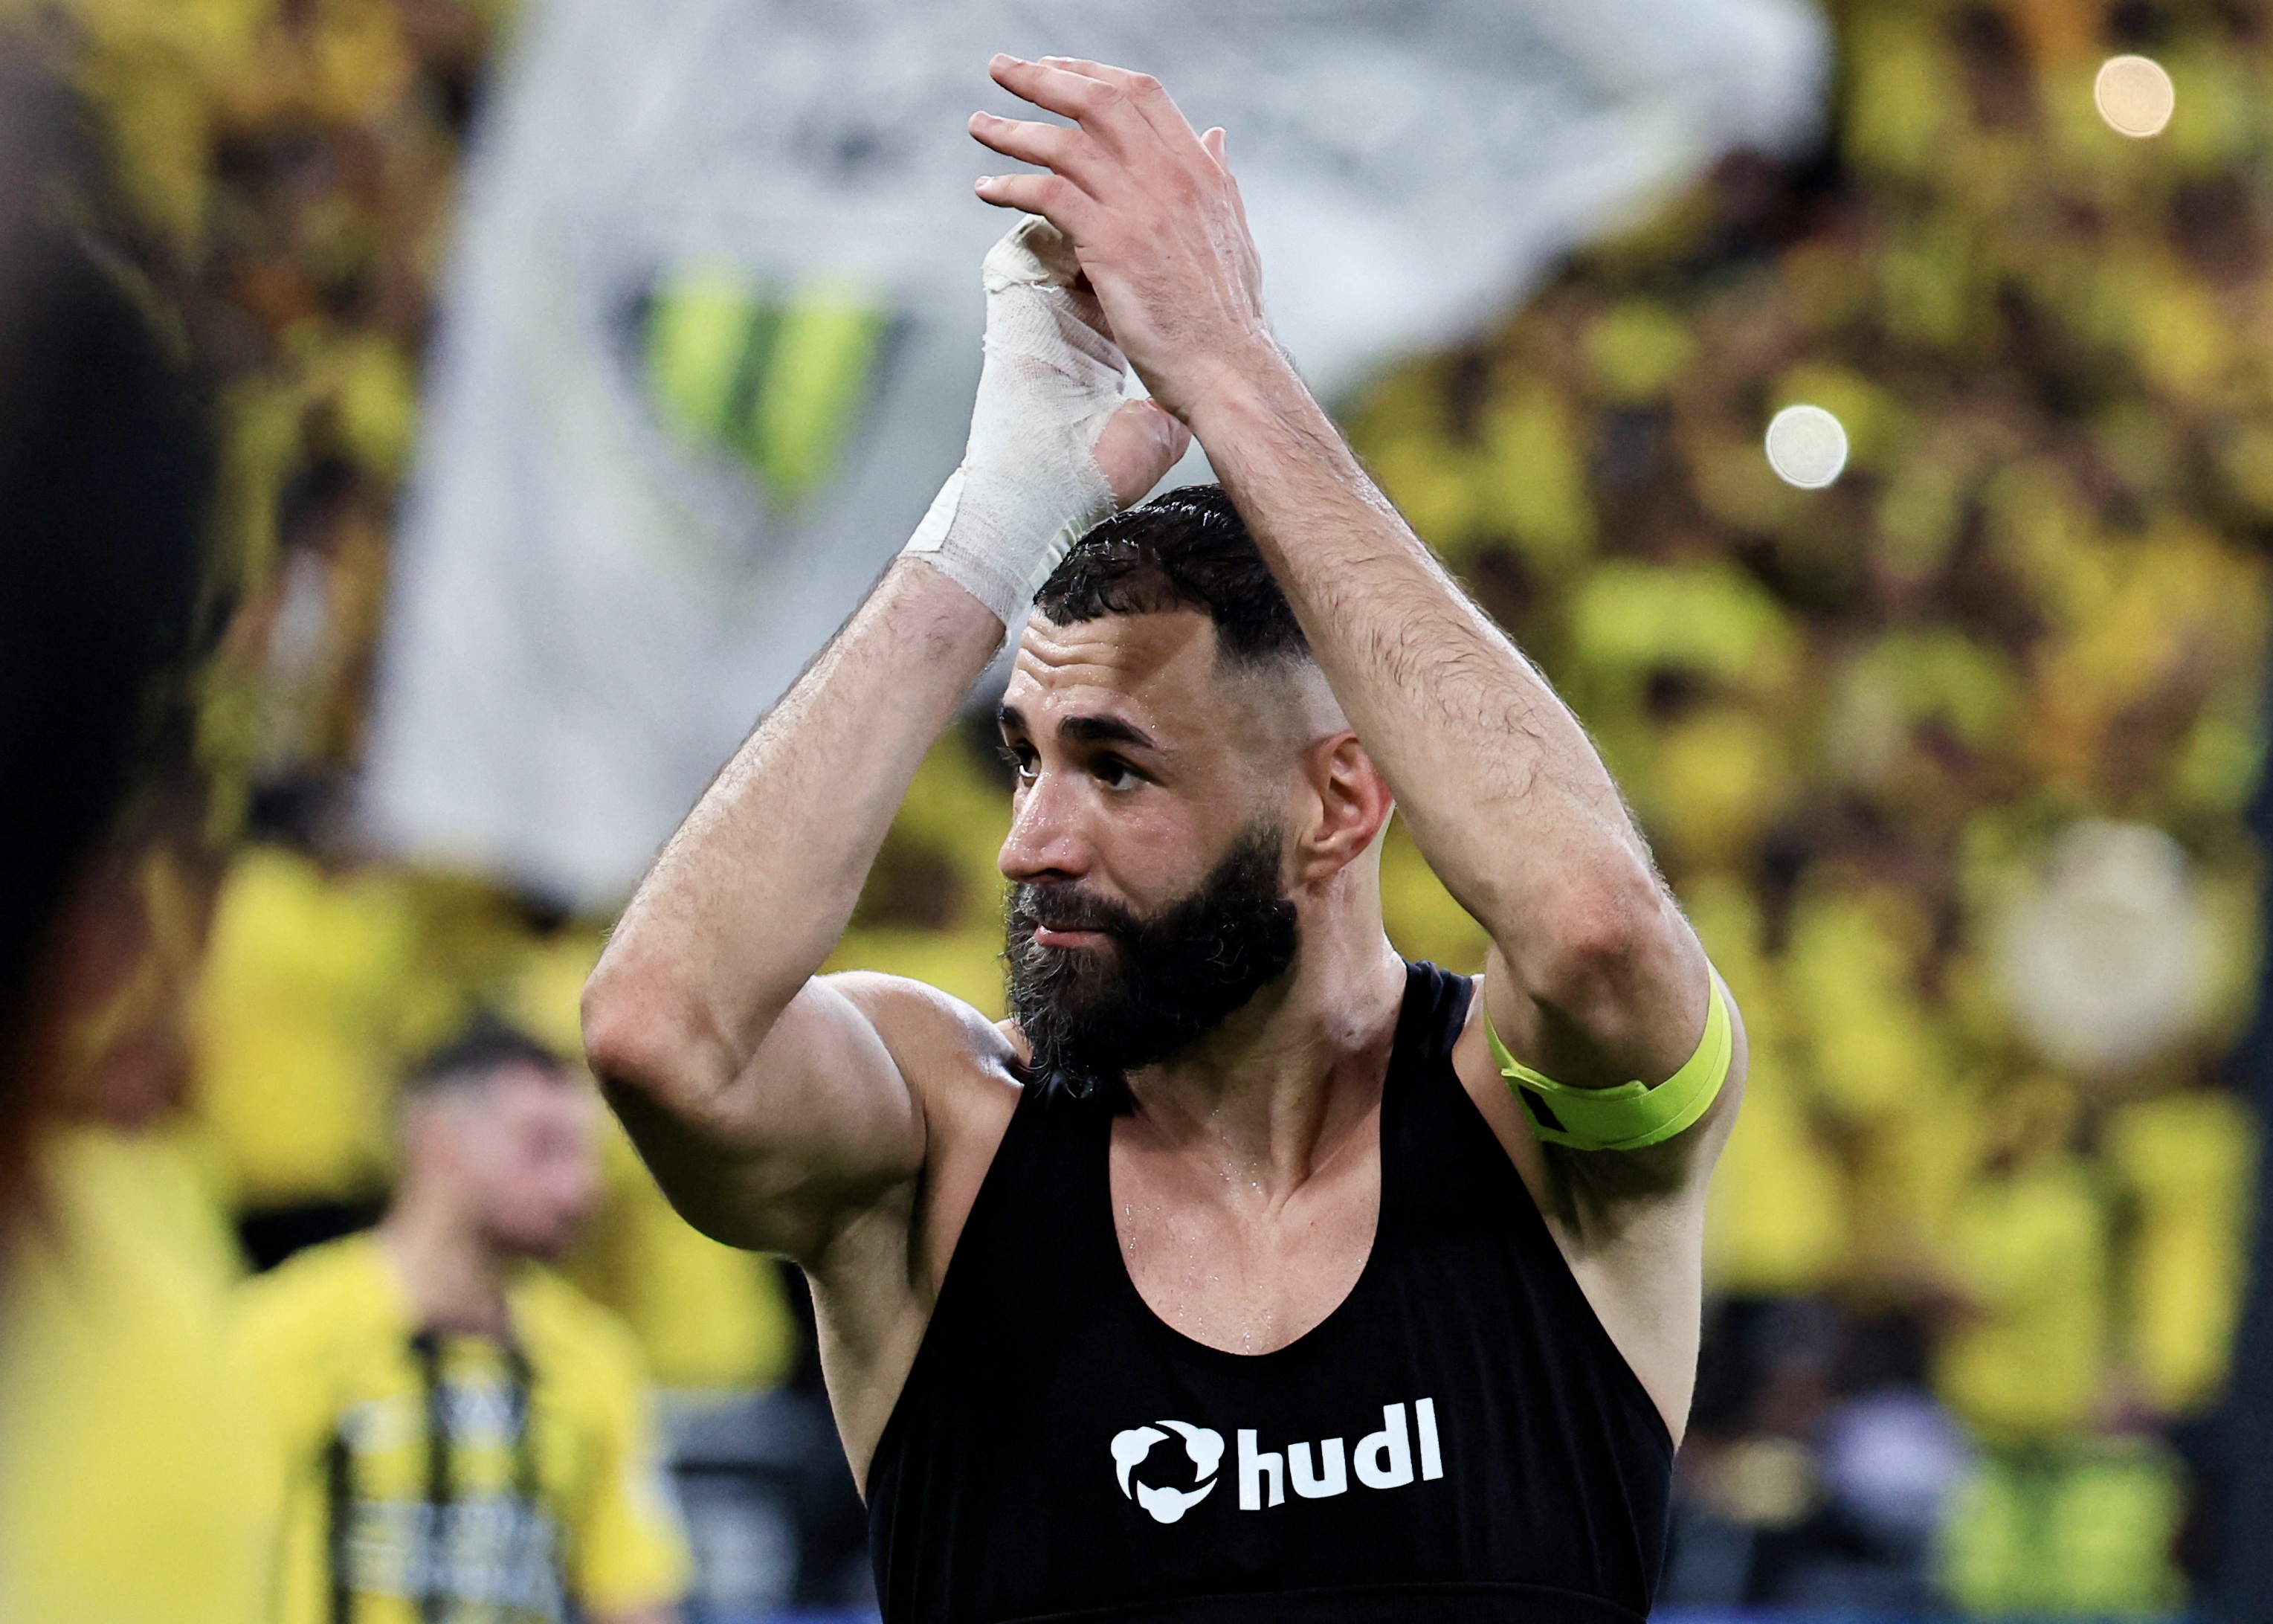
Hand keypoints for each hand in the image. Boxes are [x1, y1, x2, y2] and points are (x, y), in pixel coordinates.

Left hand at [970, 56, 1276, 424]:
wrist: (1226, 366)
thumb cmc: (1227, 315)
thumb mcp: (1235, 231)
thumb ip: (1219, 179)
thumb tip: (1215, 135)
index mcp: (1199, 169)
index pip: (1140, 93)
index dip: (1092, 72)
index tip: (1056, 68)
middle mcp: (1170, 176)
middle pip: (1098, 101)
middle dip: (1043, 78)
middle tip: (1001, 68)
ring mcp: (1140, 206)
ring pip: (1064, 142)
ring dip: (1013, 129)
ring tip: (978, 125)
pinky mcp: (1111, 242)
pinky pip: (1048, 193)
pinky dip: (1011, 184)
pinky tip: (986, 188)